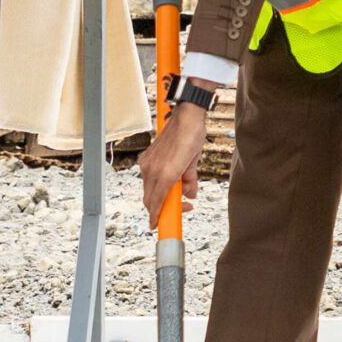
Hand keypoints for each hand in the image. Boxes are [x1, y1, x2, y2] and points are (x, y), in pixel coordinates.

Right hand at [139, 102, 207, 225]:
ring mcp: (147, 163)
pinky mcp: (147, 157)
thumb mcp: (194, 164)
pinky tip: (174, 179)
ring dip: (162, 194)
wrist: (186, 116)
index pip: (156, 203)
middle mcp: (152, 170)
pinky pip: (150, 177)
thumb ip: (189, 182)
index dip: (156, 216)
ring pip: (149, 188)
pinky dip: (160, 182)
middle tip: (181, 207)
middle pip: (150, 198)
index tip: (156, 225)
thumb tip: (190, 194)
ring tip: (183, 189)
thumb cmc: (192, 137)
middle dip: (162, 207)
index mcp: (165, 174)